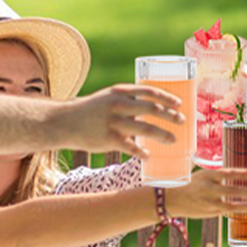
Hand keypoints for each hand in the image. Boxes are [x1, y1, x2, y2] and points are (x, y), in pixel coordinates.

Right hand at [59, 84, 185, 156]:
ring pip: (146, 129)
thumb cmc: (90, 110)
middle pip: (152, 109)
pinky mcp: (110, 139)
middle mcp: (118, 105)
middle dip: (170, 116)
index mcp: (120, 92)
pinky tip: (149, 156)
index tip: (179, 103)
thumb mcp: (108, 97)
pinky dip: (142, 153)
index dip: (166, 97)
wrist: (64, 122)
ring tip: (173, 140)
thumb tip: (152, 108)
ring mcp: (114, 122)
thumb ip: (128, 101)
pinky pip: (132, 148)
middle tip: (182, 121)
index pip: (149, 91)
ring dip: (163, 135)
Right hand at [163, 168, 246, 217]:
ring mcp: (208, 202)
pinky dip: (237, 210)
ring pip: (229, 205)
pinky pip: (225, 211)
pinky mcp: (209, 212)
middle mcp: (208, 188)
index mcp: (207, 176)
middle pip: (231, 190)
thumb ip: (218, 177)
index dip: (241, 173)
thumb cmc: (191, 185)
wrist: (172, 199)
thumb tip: (239, 176)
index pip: (227, 173)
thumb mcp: (203, 176)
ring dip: (245, 206)